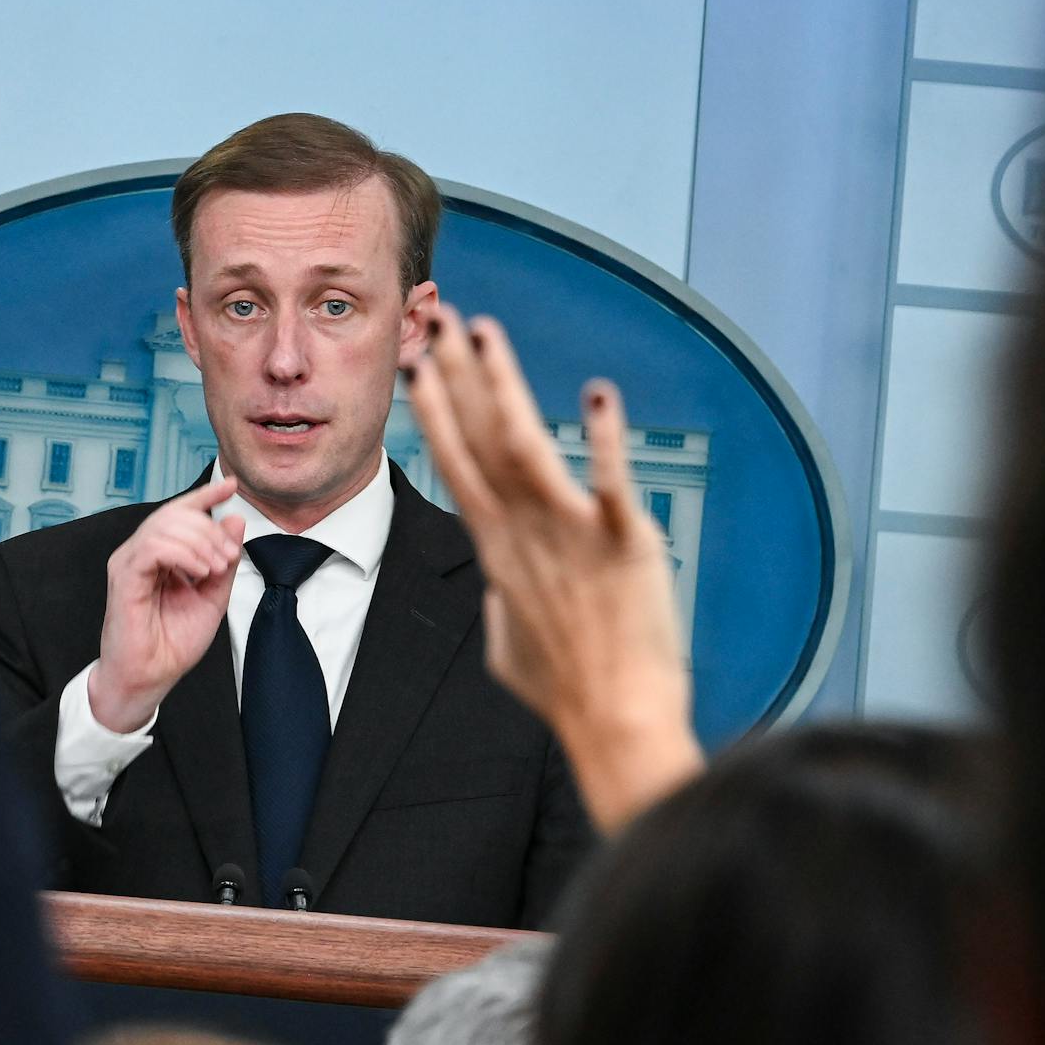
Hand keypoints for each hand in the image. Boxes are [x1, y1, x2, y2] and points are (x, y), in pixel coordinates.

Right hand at [89, 476, 246, 732]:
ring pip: (164, 525)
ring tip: (216, 567)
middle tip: (229, 555)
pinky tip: (199, 570)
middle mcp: (141, 552)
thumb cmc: (173, 643)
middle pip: (175, 513)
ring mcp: (129, 561)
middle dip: (209, 527)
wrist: (150, 677)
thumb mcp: (212, 596)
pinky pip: (153, 546)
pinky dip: (182, 553)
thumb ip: (223, 558)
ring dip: (200, 541)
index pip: (181, 512)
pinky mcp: (124, 575)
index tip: (231, 485)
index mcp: (161, 554)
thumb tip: (235, 520)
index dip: (205, 495)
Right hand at [406, 307, 701, 831]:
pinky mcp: (626, 543)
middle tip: (438, 320)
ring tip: (486, 334)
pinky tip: (599, 395)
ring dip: (502, 384)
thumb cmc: (566, 695)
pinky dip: (606, 439)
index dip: (434, 413)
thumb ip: (499, 603)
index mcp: (497, 551)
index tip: (418, 368)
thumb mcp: (508, 647)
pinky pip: (613, 481)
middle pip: (478, 438)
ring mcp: (572, 534)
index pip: (456, 465)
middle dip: (455, 374)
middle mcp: (524, 532)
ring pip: (525, 444)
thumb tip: (496, 592)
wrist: (616, 724)